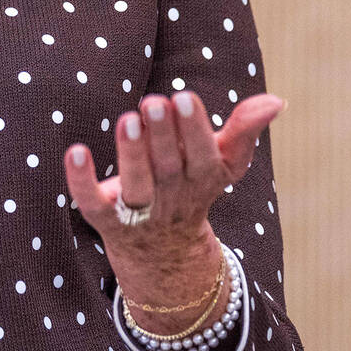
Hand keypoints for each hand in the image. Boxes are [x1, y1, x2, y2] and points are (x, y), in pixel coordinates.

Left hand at [62, 90, 284, 317]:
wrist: (164, 253)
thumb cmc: (192, 188)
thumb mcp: (223, 164)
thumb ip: (243, 132)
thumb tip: (276, 100)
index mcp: (202, 180)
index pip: (202, 157)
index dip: (194, 130)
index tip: (184, 96)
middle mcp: (171, 197)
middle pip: (168, 167)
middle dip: (163, 135)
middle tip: (154, 101)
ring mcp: (138, 212)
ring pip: (135, 185)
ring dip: (131, 154)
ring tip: (128, 119)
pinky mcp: (105, 219)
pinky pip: (92, 204)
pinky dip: (82, 182)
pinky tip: (74, 152)